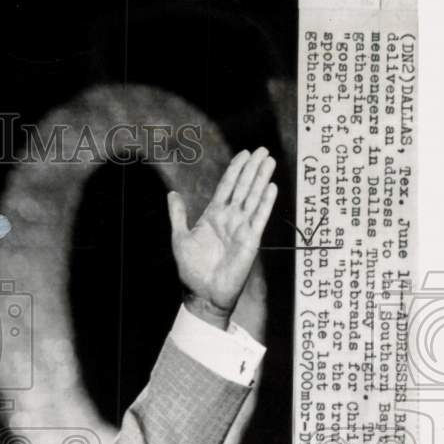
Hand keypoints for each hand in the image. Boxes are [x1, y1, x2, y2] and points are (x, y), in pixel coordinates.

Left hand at [168, 147, 276, 329]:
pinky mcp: (250, 240)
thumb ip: (178, 215)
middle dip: (252, 168)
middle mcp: (230, 219)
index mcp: (213, 216)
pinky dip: (265, 202)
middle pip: (243, 187)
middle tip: (261, 150)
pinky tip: (271, 187)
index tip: (243, 154)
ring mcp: (241, 228)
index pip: (227, 187)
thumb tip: (171, 194)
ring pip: (253, 198)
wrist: (203, 293)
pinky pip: (259, 218)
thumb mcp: (180, 238)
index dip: (235, 170)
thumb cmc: (192, 269)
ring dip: (261, 179)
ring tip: (268, 161)